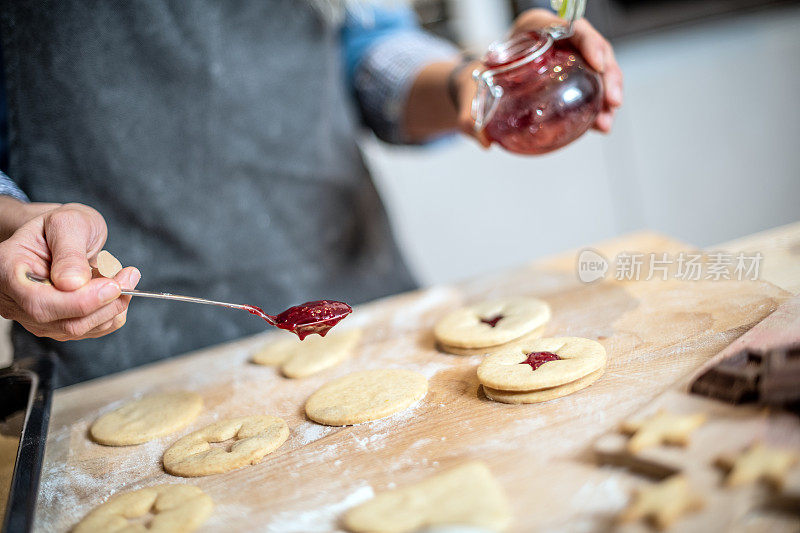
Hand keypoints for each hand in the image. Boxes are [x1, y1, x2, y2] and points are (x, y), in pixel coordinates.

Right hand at [0, 202, 139, 339]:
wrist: (63, 234)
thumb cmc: (62, 226)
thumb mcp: (67, 224)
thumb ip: (69, 252)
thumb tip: (72, 284)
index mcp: (8, 270)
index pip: (40, 303)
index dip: (80, 301)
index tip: (114, 286)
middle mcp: (15, 300)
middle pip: (62, 322)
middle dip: (104, 303)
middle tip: (129, 277)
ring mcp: (34, 316)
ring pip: (79, 329)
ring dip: (112, 307)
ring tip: (123, 276)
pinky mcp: (57, 324)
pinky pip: (90, 330)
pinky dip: (111, 313)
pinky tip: (116, 291)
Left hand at [453, 9, 622, 145]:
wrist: (478, 88)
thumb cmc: (476, 82)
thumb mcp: (471, 93)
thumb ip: (469, 115)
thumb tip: (481, 139)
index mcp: (534, 28)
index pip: (570, 27)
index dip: (589, 42)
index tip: (597, 65)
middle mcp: (556, 39)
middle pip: (593, 48)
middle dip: (610, 74)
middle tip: (613, 103)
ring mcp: (566, 57)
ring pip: (598, 70)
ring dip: (608, 96)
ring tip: (606, 124)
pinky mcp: (570, 77)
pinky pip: (590, 89)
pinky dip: (597, 107)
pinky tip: (599, 127)